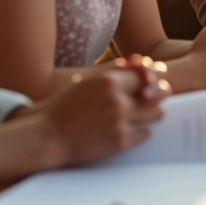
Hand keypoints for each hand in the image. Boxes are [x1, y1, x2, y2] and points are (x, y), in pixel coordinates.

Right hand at [35, 58, 171, 167]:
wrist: (48, 137)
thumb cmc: (65, 106)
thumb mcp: (87, 81)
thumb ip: (114, 70)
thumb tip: (142, 62)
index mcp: (109, 82)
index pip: (147, 75)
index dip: (153, 79)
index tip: (154, 83)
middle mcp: (118, 101)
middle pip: (157, 95)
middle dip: (157, 96)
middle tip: (152, 99)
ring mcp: (121, 122)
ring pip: (156, 115)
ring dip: (150, 114)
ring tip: (139, 115)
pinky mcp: (120, 142)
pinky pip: (146, 133)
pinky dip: (140, 131)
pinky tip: (127, 129)